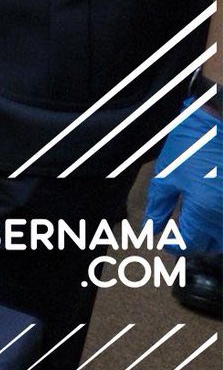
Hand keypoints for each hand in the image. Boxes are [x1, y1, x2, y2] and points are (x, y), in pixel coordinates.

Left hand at [146, 98, 222, 250]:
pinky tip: (211, 211)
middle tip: (181, 232)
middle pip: (213, 245)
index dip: (176, 245)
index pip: (190, 243)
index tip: (167, 241)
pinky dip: (221, 221)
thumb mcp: (166, 176)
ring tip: (197, 223)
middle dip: (196, 242)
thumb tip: (153, 228)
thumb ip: (158, 206)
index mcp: (204, 211)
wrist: (215, 124)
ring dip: (212, 235)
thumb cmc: (188, 148)